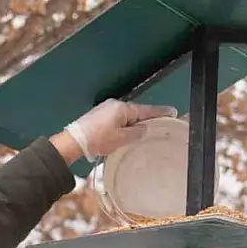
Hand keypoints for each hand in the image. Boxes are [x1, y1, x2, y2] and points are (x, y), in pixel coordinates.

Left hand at [61, 100, 177, 162]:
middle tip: (159, 125)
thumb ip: (136, 133)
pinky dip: (125, 124)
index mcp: (122, 108)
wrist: (74, 141)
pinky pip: (118, 118)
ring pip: (127, 116)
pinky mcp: (99, 116)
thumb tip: (144, 129)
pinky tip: (127, 132)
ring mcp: (106, 109)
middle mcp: (115, 105)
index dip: (160, 112)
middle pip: (136, 111)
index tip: (172, 112)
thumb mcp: (121, 139)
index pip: (146, 110)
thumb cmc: (98, 140)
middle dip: (147, 118)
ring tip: (144, 131)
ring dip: (135, 123)